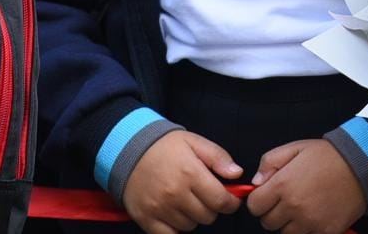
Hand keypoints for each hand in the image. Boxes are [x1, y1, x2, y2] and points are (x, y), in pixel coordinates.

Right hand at [123, 131, 242, 233]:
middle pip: (207, 216)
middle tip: (207, 196)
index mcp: (191, 174)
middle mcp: (175, 194)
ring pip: (190, 226)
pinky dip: (176, 229)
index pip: (220, 200)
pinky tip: (177, 215)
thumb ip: (219, 157)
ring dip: (194, 217)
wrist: (130, 151)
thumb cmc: (166, 146)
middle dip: (212, 208)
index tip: (231, 200)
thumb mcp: (196, 142)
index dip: (231, 203)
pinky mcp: (145, 219)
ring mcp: (159, 209)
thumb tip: (237, 173)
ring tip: (189, 201)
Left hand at [246, 139, 367, 233]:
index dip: (260, 200)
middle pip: (268, 223)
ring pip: (285, 233)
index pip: (255, 206)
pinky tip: (317, 214)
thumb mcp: (296, 148)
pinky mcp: (325, 231)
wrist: (362, 164)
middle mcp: (293, 206)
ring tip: (305, 206)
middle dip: (275, 212)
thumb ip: (270, 161)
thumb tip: (257, 181)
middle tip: (289, 199)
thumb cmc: (329, 155)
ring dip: (291, 223)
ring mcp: (309, 221)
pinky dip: (309, 229)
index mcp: (283, 184)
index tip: (269, 196)